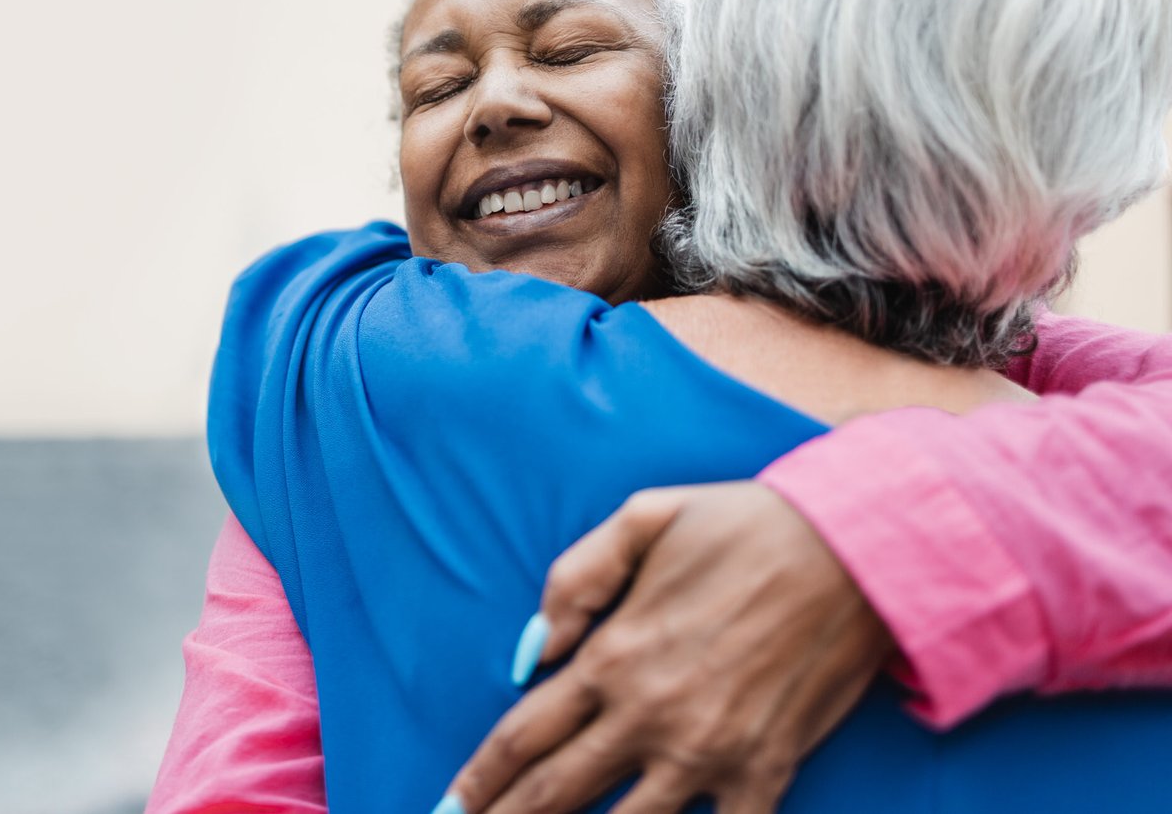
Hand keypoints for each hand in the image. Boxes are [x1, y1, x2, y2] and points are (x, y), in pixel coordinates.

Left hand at [439, 481, 893, 813]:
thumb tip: (533, 649)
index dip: (480, 778)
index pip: (524, 734)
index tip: (450, 804)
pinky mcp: (767, 769)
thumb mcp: (642, 519)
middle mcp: (651, 714)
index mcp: (615, 654)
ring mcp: (709, 751)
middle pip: (557, 792)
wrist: (854, 549)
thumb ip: (575, 580)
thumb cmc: (743, 525)